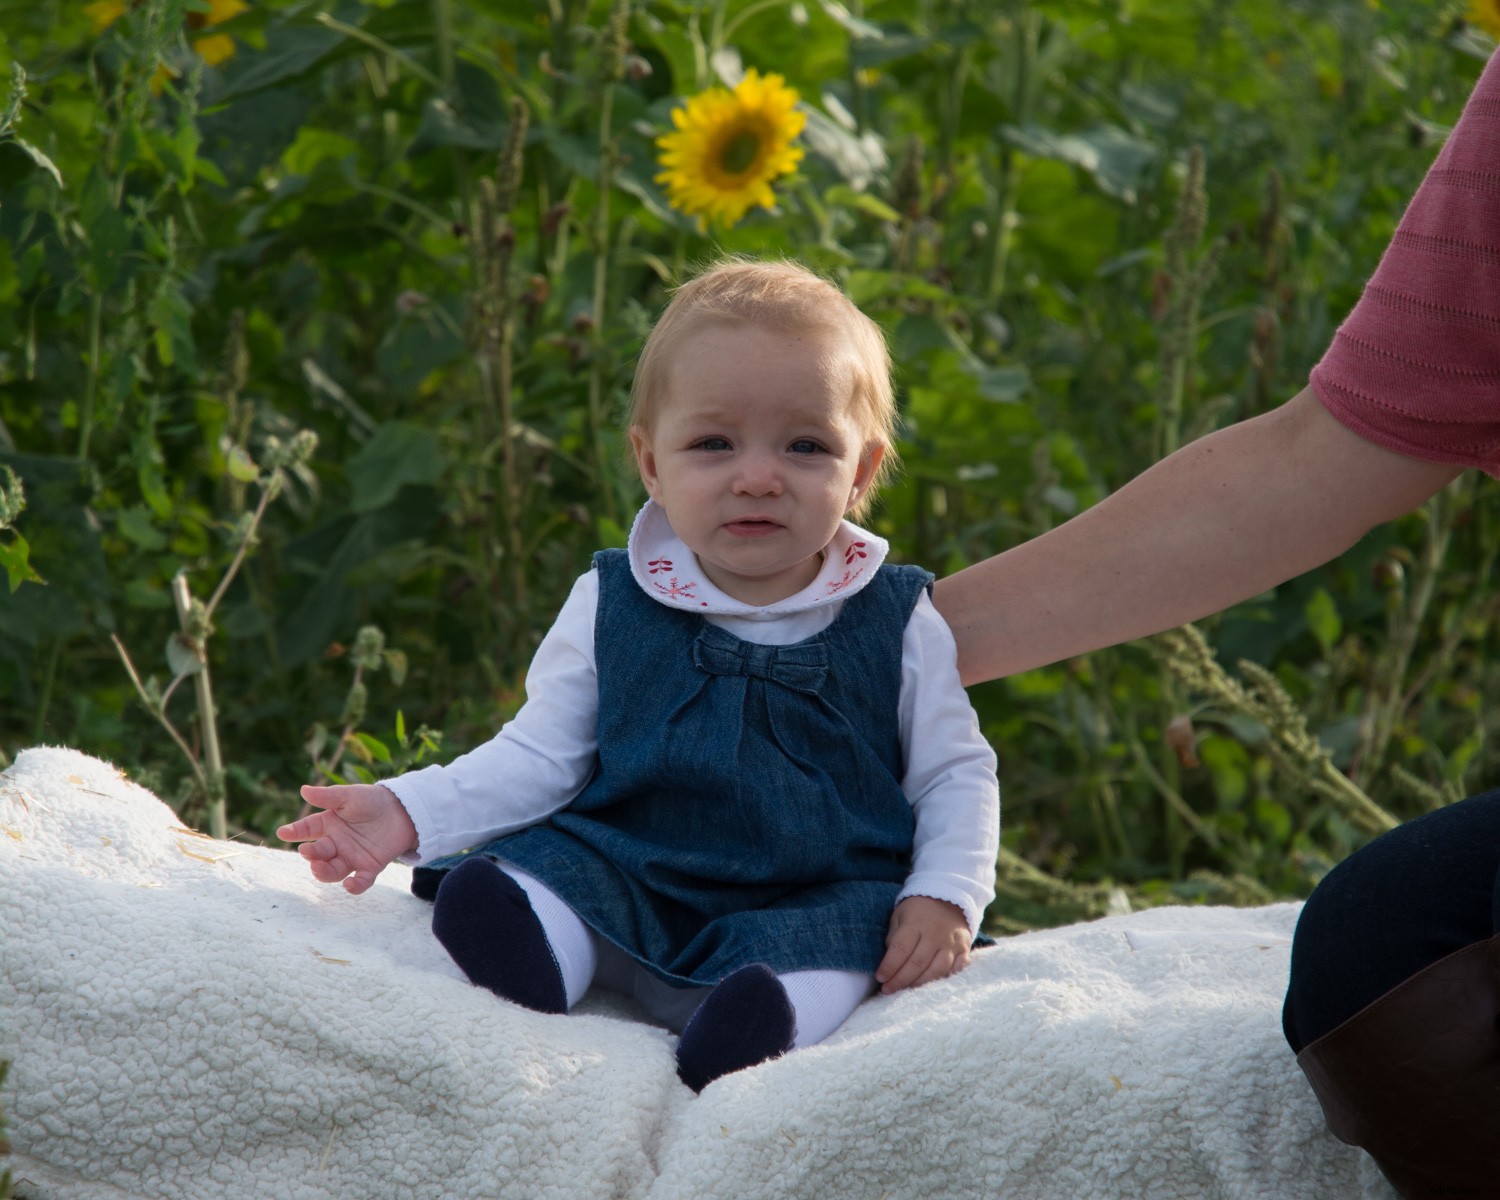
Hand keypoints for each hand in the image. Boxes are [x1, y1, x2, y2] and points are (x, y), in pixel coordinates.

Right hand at [276, 783, 417, 894]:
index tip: (283, 832)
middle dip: (311, 854)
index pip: (307, 829)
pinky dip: (355, 886)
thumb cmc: (373, 800)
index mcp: (328, 824)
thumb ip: (328, 796)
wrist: (404, 810)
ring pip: (333, 871)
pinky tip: (350, 885)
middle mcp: (336, 844)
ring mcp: (351, 857)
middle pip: (318, 854)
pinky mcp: (370, 867)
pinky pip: (360, 881)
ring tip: (318, 867)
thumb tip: (303, 790)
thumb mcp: (350, 796)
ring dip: (324, 872)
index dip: (294, 832)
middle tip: (308, 851)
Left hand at [875, 896, 971, 993]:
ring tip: (905, 991)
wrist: (948, 897)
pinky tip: (930, 986)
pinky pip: (956, 970)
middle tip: (888, 990)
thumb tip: (887, 963)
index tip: (880, 978)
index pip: (901, 949)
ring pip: (936, 971)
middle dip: (900, 980)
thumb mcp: (900, 915)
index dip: (890, 966)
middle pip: (917, 964)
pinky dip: (943, 980)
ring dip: (919, 984)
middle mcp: (935, 934)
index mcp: (915, 923)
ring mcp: (952, 943)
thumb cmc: (917, 910)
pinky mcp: (964, 949)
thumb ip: (893, 938)